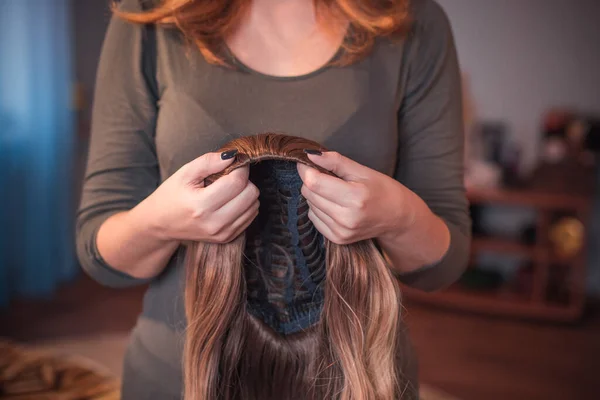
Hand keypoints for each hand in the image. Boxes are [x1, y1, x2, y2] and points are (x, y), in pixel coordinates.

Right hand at [142, 151, 259, 243]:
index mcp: (201, 206)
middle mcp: (215, 223)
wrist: (161, 225)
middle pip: (251, 194)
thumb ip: (208, 161)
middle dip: (244, 180)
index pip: (237, 182)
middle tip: (229, 177)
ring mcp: (222, 233)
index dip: (240, 168)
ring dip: (246, 193)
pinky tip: (229, 202)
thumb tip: (233, 156)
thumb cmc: (171, 196)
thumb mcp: (184, 173)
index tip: (234, 163)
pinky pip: (251, 217)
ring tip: (227, 190)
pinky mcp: (227, 238)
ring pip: (254, 206)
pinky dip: (245, 205)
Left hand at [297, 151, 413, 244]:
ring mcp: (341, 231)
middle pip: (309, 193)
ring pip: (309, 205)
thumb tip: (309, 154)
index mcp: (355, 197)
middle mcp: (346, 218)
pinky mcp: (337, 239)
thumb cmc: (382, 190)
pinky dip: (319, 208)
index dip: (305, 169)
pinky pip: (314, 218)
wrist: (397, 218)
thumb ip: (335, 161)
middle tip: (326, 175)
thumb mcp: (362, 170)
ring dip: (316, 195)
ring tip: (335, 192)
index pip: (314, 182)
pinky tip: (335, 205)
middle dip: (312, 180)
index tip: (306, 161)